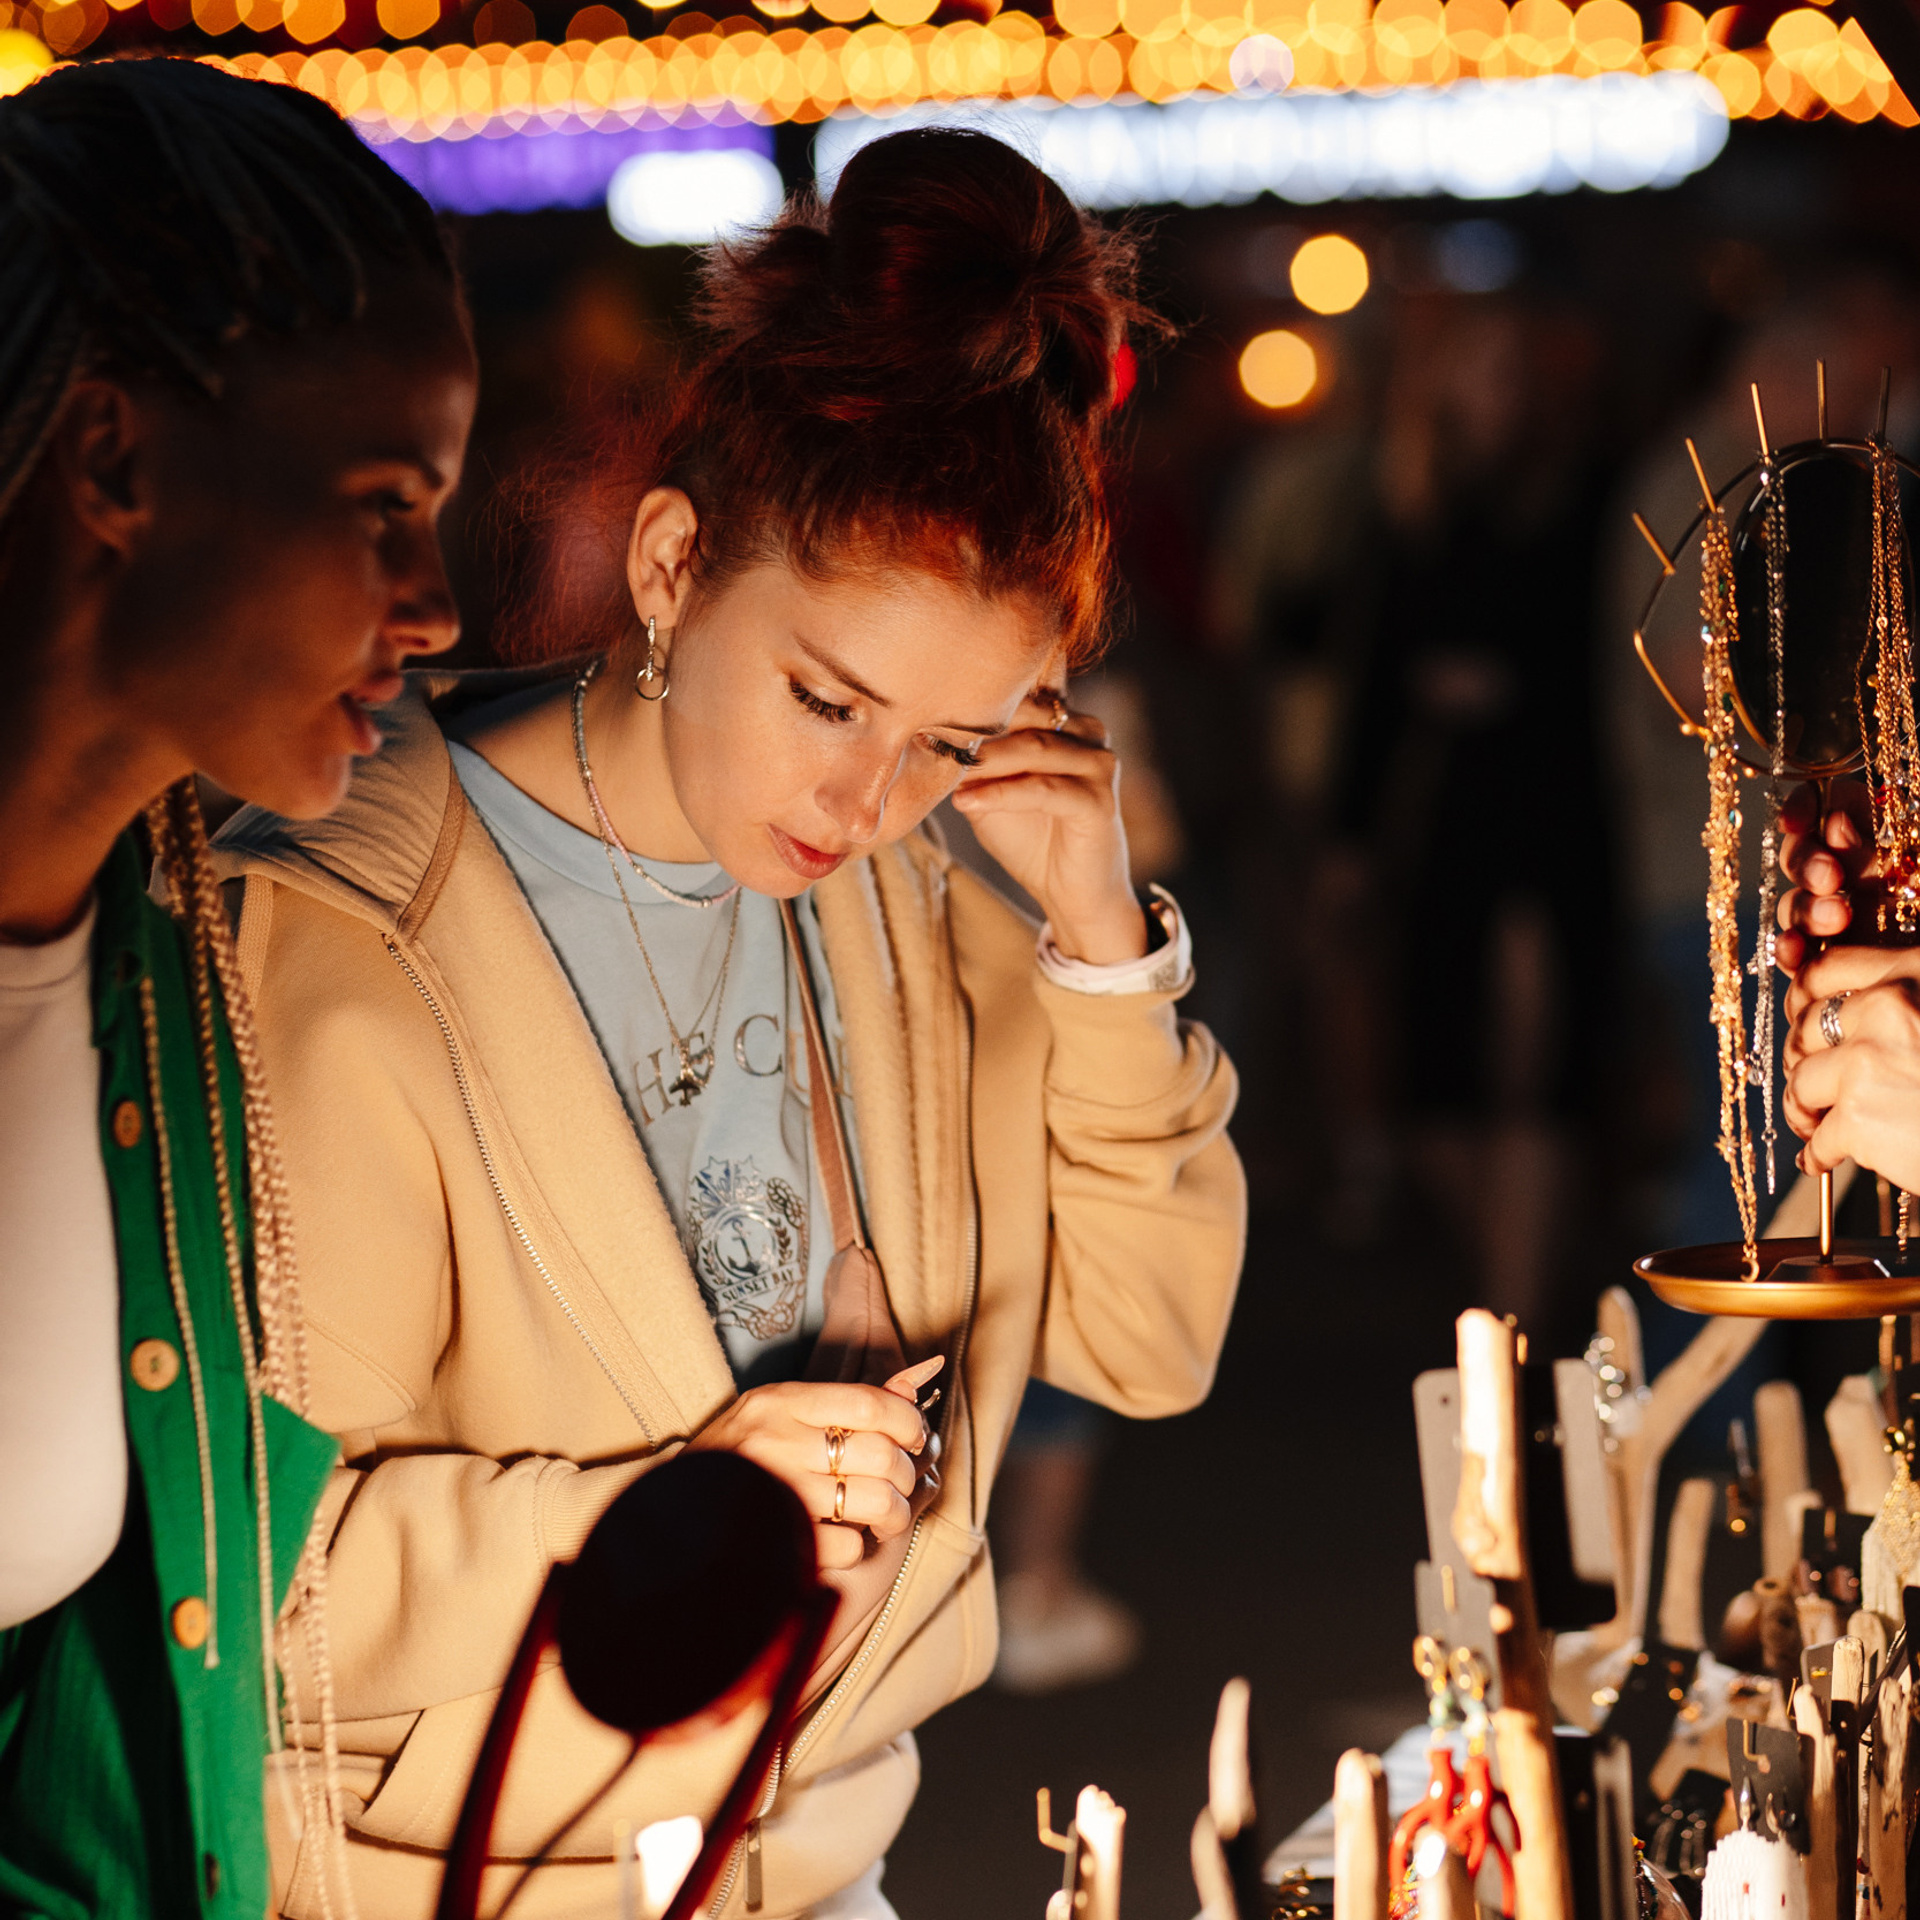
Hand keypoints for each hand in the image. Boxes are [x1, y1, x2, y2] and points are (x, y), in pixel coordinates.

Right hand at [683, 1358, 938, 1572]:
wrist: (675, 1509)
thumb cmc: (746, 1455)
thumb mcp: (790, 1410)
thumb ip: (858, 1398)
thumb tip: (927, 1370)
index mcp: (782, 1402)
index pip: (870, 1404)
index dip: (908, 1423)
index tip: (913, 1438)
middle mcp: (776, 1442)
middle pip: (880, 1455)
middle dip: (906, 1474)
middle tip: (899, 1483)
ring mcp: (775, 1493)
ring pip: (873, 1502)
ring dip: (893, 1514)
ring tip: (883, 1515)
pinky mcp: (775, 1539)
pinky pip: (848, 1545)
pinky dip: (858, 1546)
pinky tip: (844, 1537)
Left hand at [951, 688, 1146, 965]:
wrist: (1068, 894)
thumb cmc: (1030, 838)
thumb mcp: (991, 790)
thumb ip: (974, 759)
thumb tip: (926, 731)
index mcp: (1066, 720)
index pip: (1020, 693)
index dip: (976, 702)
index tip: (924, 711)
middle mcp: (1090, 731)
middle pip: (1026, 714)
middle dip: (977, 729)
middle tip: (928, 738)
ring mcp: (1100, 764)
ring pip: (1034, 748)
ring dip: (985, 760)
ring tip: (946, 773)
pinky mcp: (1100, 800)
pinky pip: (1043, 788)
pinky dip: (1001, 794)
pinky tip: (966, 802)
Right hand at [1775, 778, 1874, 974]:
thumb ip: (1894, 837)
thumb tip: (1841, 815)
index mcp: (1887, 840)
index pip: (1829, 807)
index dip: (1807, 807)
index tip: (1803, 820)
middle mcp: (1859, 877)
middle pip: (1803, 855)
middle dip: (1806, 862)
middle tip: (1831, 877)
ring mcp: (1843, 921)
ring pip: (1795, 904)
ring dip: (1804, 907)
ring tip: (1837, 919)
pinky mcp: (1832, 965)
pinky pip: (1793, 953)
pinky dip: (1787, 949)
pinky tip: (1796, 950)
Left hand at [1782, 943, 1919, 1187]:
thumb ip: (1906, 1006)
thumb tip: (1842, 1012)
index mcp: (1916, 974)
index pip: (1825, 970)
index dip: (1801, 1000)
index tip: (1802, 1023)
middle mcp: (1889, 1008)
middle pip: (1804, 1028)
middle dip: (1802, 1061)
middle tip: (1809, 1085)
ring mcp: (1869, 1062)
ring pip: (1800, 1081)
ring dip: (1803, 1109)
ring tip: (1815, 1124)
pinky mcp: (1860, 1117)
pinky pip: (1817, 1136)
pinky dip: (1818, 1154)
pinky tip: (1824, 1159)